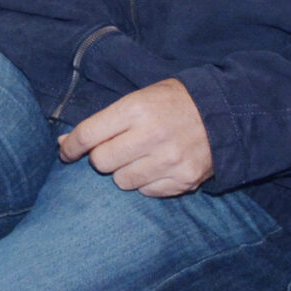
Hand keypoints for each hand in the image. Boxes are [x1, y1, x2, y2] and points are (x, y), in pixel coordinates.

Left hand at [58, 79, 213, 196]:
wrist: (225, 115)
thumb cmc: (174, 103)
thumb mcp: (139, 98)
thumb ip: (104, 120)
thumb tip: (65, 142)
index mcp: (136, 109)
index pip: (88, 134)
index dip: (70, 146)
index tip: (65, 152)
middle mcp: (151, 136)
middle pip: (101, 162)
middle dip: (101, 157)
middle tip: (114, 149)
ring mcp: (169, 161)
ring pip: (122, 181)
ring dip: (124, 171)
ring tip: (140, 156)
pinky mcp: (184, 180)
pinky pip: (147, 192)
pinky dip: (147, 182)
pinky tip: (158, 166)